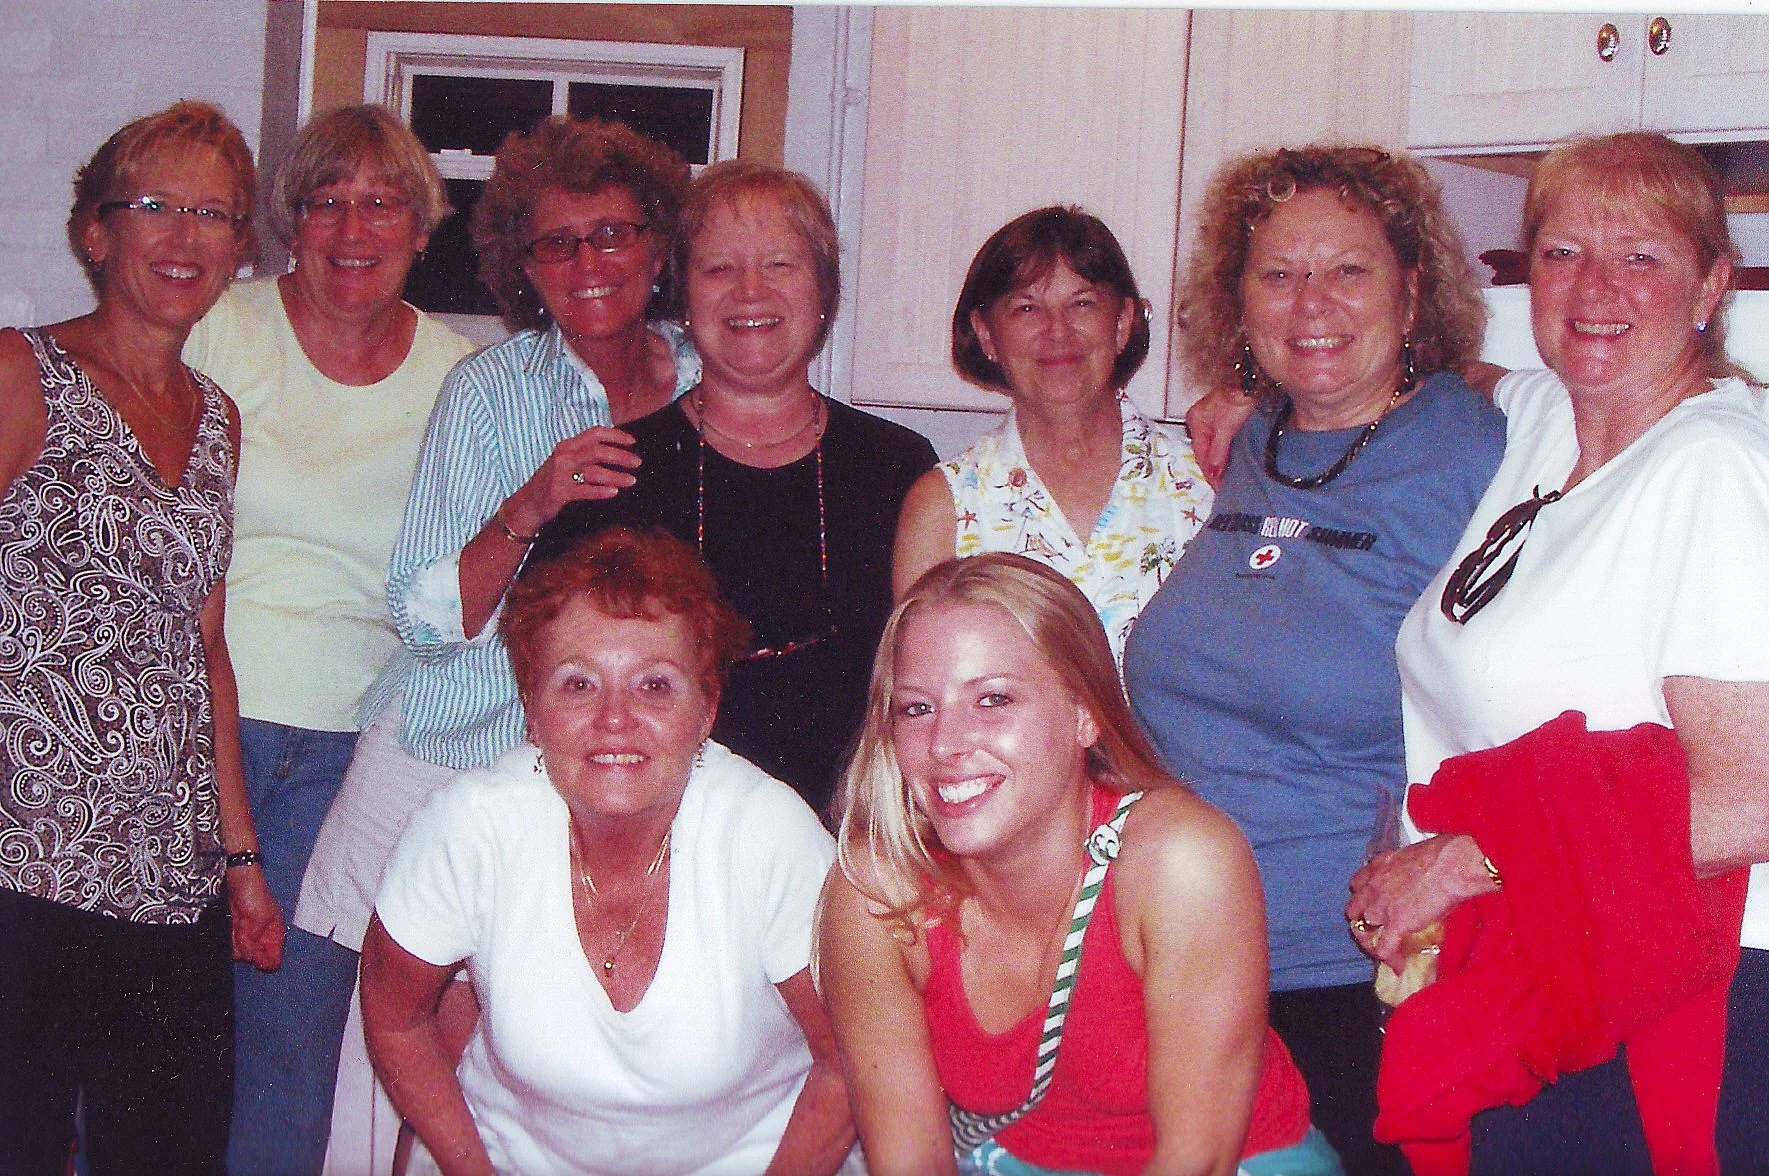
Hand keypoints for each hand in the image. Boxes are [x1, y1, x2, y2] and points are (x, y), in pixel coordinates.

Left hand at [227, 864, 284, 970]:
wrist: (236, 877)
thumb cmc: (253, 893)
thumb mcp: (258, 919)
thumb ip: (254, 941)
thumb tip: (250, 958)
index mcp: (275, 932)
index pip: (274, 959)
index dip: (264, 962)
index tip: (255, 959)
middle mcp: (262, 935)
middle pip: (255, 957)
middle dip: (247, 951)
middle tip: (244, 934)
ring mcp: (248, 932)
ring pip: (240, 951)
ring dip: (236, 944)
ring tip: (236, 926)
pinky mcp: (234, 929)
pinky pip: (230, 942)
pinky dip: (228, 939)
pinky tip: (230, 927)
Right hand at [501, 426, 639, 535]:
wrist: (527, 503)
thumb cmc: (552, 482)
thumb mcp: (565, 462)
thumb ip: (585, 454)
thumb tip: (615, 451)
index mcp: (567, 446)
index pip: (594, 433)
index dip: (615, 435)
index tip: (633, 442)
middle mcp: (563, 456)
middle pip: (597, 451)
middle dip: (621, 456)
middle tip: (637, 462)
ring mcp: (560, 474)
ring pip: (594, 471)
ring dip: (616, 475)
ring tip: (632, 480)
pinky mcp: (559, 492)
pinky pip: (585, 490)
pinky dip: (601, 491)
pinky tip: (614, 492)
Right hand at [1183, 387, 1256, 487]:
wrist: (1254, 384)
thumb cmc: (1238, 399)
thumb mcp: (1226, 428)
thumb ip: (1218, 451)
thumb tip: (1214, 470)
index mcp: (1195, 420)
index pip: (1200, 453)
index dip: (1209, 471)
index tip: (1217, 485)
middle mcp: (1200, 420)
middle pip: (1204, 451)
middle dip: (1212, 468)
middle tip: (1220, 485)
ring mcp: (1210, 419)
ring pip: (1211, 447)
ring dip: (1217, 461)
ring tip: (1224, 477)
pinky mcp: (1222, 420)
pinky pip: (1219, 442)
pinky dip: (1222, 452)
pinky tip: (1227, 461)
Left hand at [1346, 833, 1491, 970]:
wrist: (1451, 864)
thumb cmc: (1443, 854)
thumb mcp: (1415, 855)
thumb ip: (1409, 868)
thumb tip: (1421, 875)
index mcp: (1379, 867)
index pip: (1357, 884)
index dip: (1363, 897)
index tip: (1372, 904)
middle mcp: (1374, 887)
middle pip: (1354, 910)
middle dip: (1361, 921)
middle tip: (1375, 930)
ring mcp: (1382, 907)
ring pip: (1363, 931)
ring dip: (1371, 942)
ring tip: (1385, 951)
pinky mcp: (1396, 924)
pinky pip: (1384, 948)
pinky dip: (1390, 959)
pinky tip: (1399, 966)